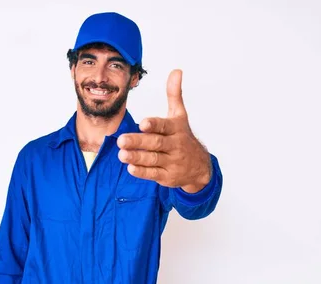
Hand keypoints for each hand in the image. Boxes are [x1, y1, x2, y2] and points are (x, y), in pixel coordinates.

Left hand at [117, 69, 211, 192]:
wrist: (199, 166)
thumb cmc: (183, 137)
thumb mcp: (180, 116)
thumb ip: (174, 94)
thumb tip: (176, 71)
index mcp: (176, 129)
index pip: (164, 126)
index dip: (154, 125)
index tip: (143, 124)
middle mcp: (175, 145)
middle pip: (155, 143)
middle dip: (138, 142)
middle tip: (121, 140)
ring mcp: (172, 162)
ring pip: (153, 159)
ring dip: (137, 157)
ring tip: (121, 154)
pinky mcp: (167, 176)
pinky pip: (153, 174)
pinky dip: (142, 171)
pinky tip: (130, 167)